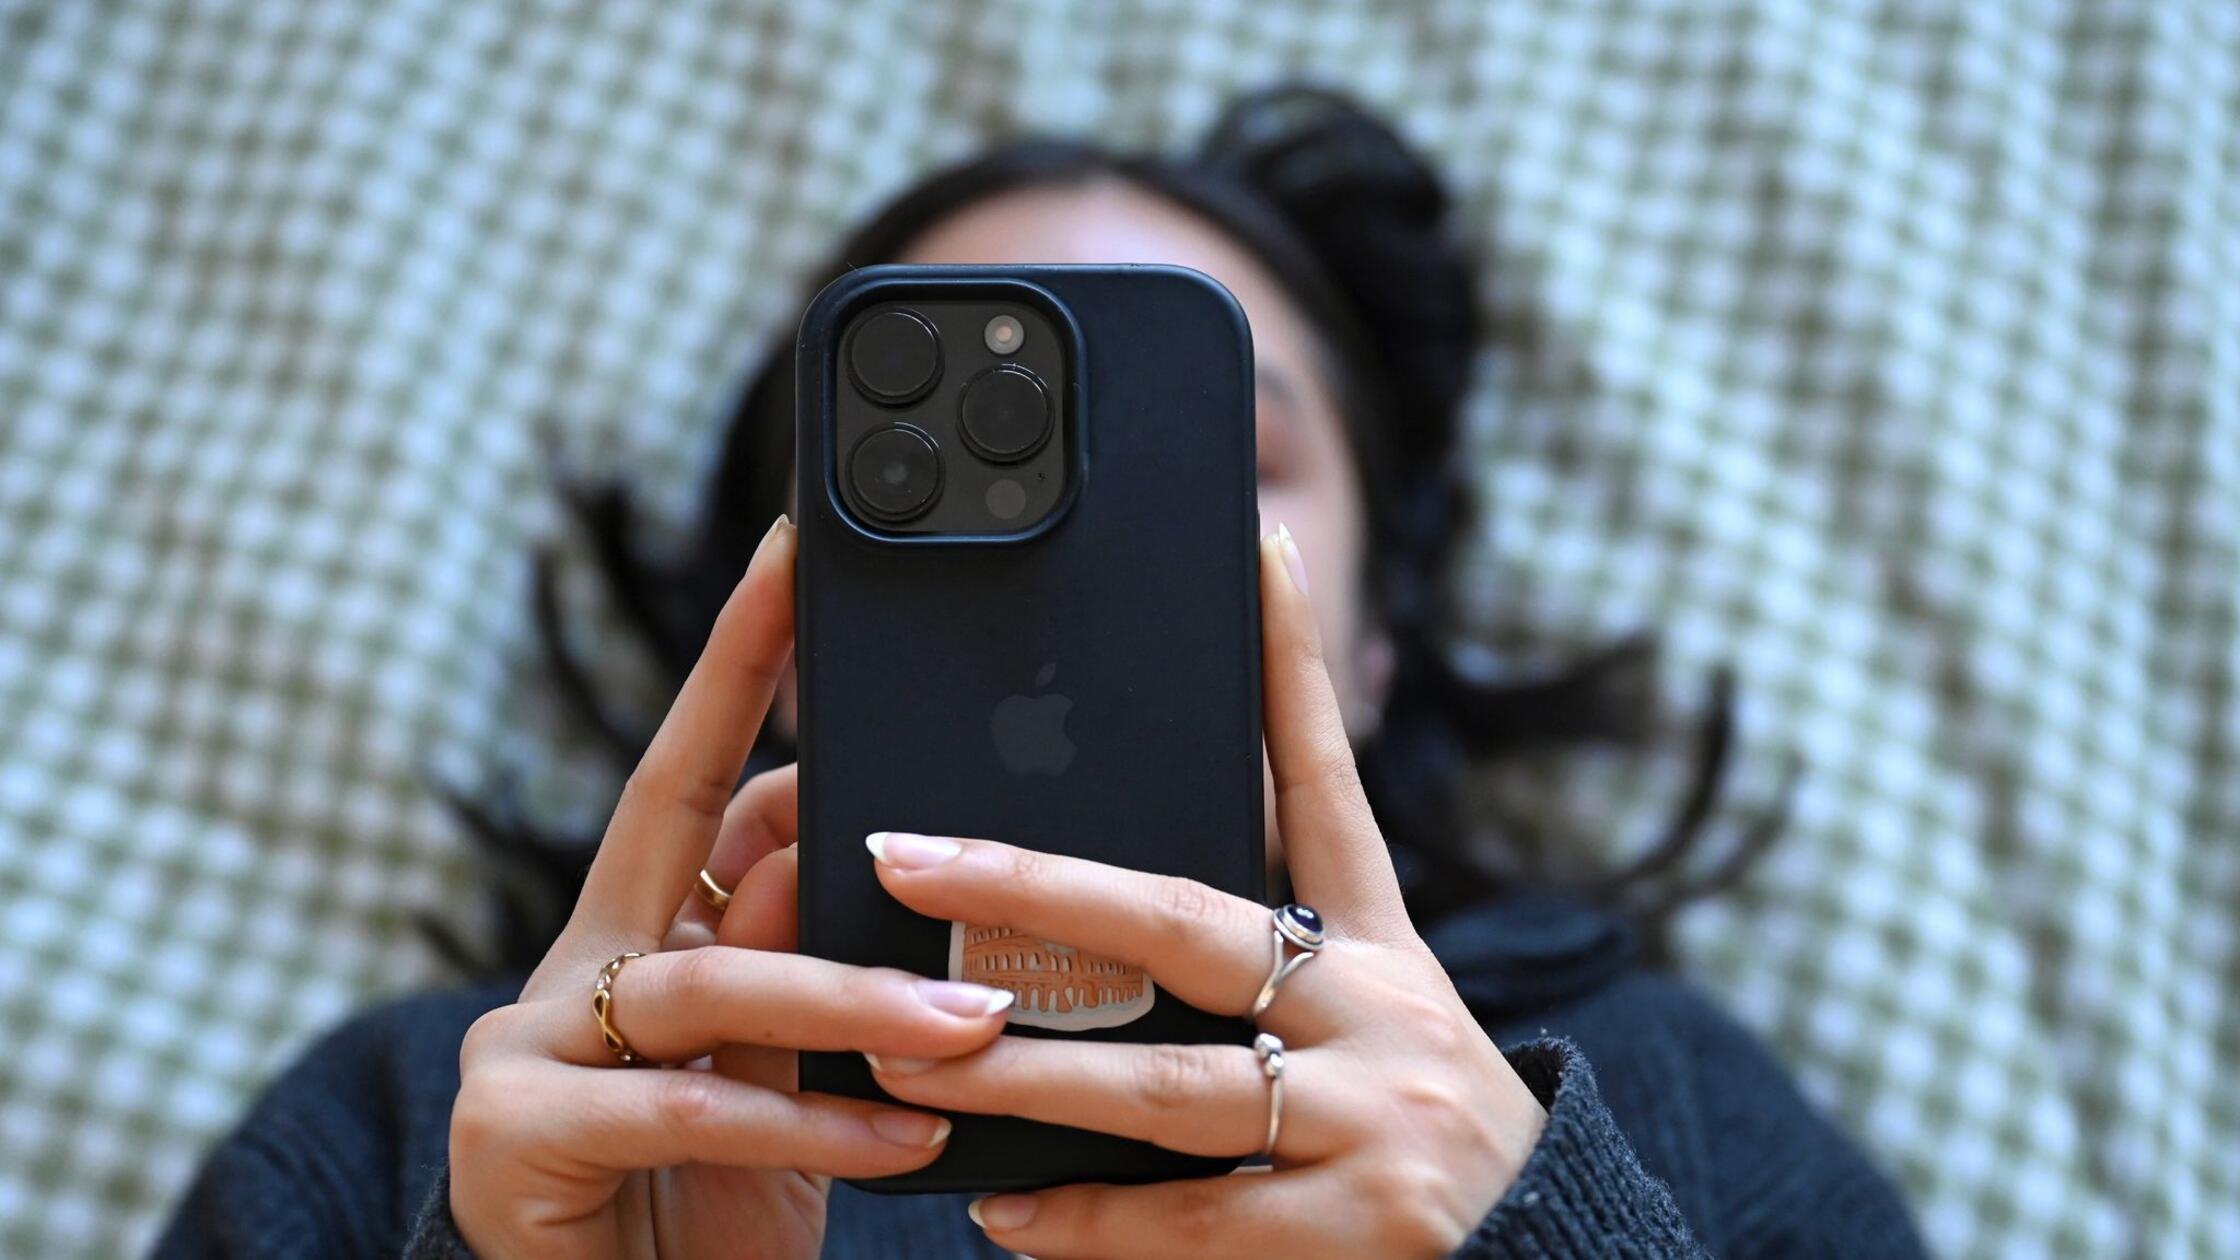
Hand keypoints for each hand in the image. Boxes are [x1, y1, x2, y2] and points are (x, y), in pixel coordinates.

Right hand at [447, 516, 1013, 1259]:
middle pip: (674, 831)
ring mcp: (526, 1047)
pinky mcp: (515, 1137)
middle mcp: (573, 968)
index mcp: (638, 932)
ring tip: (969, 1021)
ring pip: (705, 986)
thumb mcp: (782, 1076)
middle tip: (920, 778)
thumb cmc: (710, 1205)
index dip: (739, 666)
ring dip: (847, 1000)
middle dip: (779, 765)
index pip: (694, 777)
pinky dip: (807, 1124)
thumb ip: (803, 968)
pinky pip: (686, 1110)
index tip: (793, 559)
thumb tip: (850, 848)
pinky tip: (906, 1136)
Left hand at [862, 525, 1549, 1259]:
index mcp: (1383, 948)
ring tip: (915, 1053)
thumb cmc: (1430, 1141)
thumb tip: (1099, 926)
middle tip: (911, 855)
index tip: (1254, 546)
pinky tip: (1003, 1210)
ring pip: (1169, 1087)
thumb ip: (1271, 975)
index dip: (1292, 663)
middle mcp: (1383, 1011)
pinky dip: (1090, 1222)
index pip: (1327, 783)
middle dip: (1037, 886)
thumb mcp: (1382, 1026)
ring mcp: (1378, 1118)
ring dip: (1028, 1073)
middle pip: (1191, 923)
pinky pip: (1194, 1223)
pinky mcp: (1367, 1229)